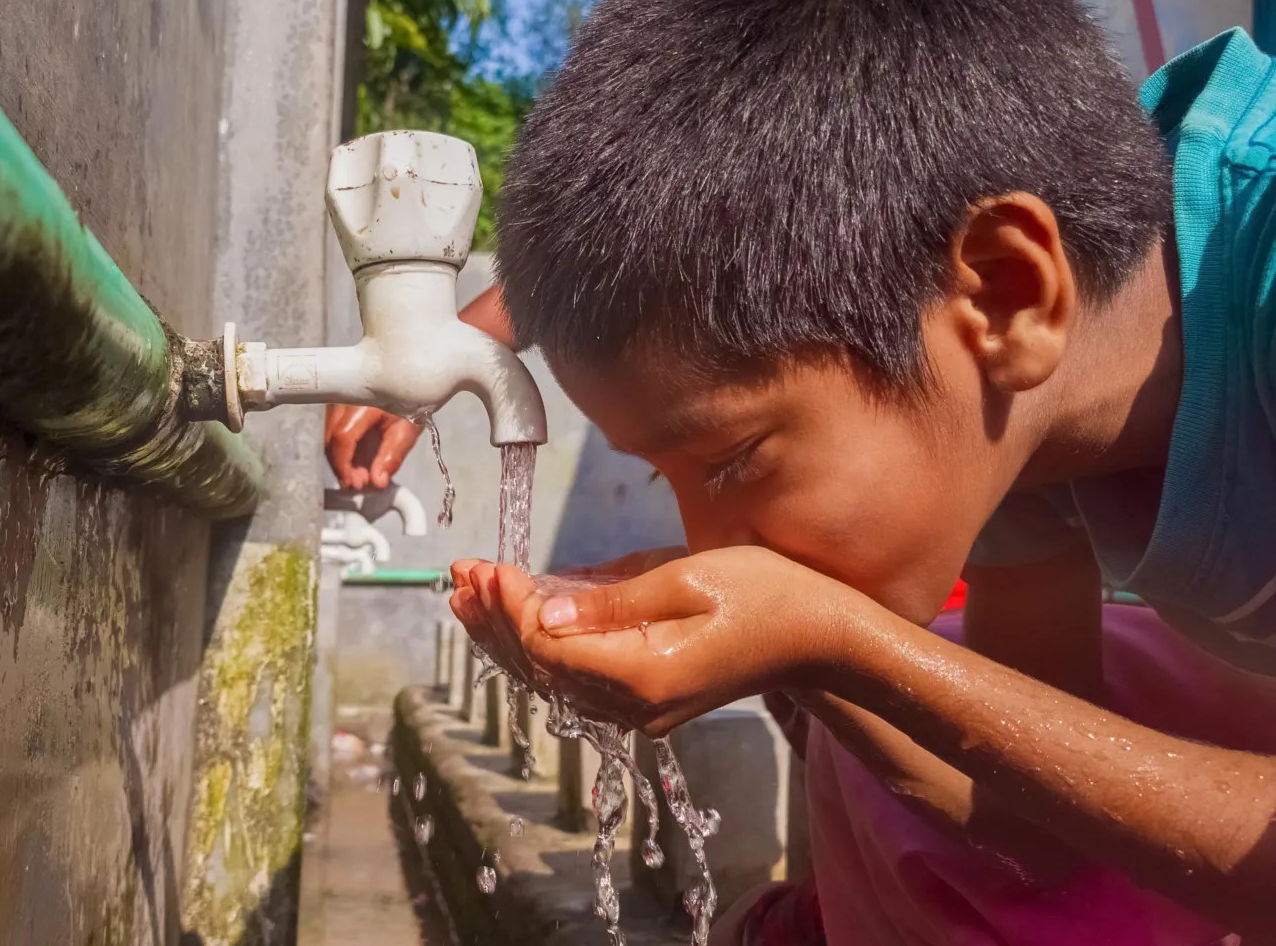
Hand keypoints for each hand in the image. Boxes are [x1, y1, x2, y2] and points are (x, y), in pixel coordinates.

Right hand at [323, 404, 420, 488]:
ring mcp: (338, 399)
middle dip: (342, 465)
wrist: (408, 385)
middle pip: (331, 438)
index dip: (344, 464)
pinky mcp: (337, 404)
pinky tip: (355, 461)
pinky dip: (342, 449)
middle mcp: (345, 398)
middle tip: (360, 483)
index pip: (343, 435)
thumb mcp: (406, 432)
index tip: (354, 483)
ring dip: (341, 458)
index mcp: (364, 402)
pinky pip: (332, 430)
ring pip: (329, 435)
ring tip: (361, 474)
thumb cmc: (409, 404)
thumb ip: (391, 457)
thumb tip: (377, 482)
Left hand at [449, 547, 881, 735]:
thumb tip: (543, 611)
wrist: (817, 637)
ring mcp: (637, 712)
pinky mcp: (642, 703)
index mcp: (644, 676)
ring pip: (549, 679)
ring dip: (505, 635)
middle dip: (494, 619)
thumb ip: (610, 600)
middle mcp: (633, 707)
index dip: (510, 608)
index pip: (549, 648)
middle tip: (458, 573)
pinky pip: (572, 679)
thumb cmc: (764, 592)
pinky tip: (512, 616)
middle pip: (539, 669)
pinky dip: (537, 647)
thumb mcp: (687, 578)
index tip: (487, 564)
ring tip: (465, 593)